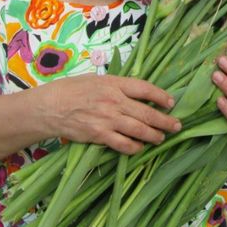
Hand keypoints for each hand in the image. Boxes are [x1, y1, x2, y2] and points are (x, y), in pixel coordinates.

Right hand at [37, 74, 180, 154]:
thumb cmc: (70, 90)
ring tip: (161, 138)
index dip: (161, 96)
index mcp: (113, 83)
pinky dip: (135, 147)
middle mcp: (114, 100)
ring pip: (139, 130)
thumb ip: (116, 85)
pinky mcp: (99, 135)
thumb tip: (134, 92)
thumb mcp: (95, 79)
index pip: (144, 88)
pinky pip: (123, 144)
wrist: (49, 107)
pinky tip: (140, 147)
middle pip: (147, 112)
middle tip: (176, 126)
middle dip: (165, 121)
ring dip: (154, 135)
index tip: (171, 102)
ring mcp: (107, 119)